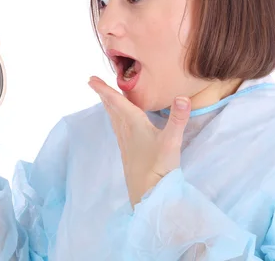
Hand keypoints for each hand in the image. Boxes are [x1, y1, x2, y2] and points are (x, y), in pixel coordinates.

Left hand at [88, 76, 190, 207]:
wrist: (148, 193)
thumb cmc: (158, 167)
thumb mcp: (171, 141)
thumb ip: (178, 119)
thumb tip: (183, 97)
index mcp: (133, 124)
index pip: (116, 102)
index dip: (104, 89)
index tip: (91, 79)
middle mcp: (125, 131)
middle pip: (112, 108)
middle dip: (103, 94)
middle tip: (94, 82)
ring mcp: (125, 142)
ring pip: (114, 118)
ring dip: (108, 105)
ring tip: (104, 97)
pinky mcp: (128, 151)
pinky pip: (118, 128)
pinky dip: (115, 118)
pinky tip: (119, 122)